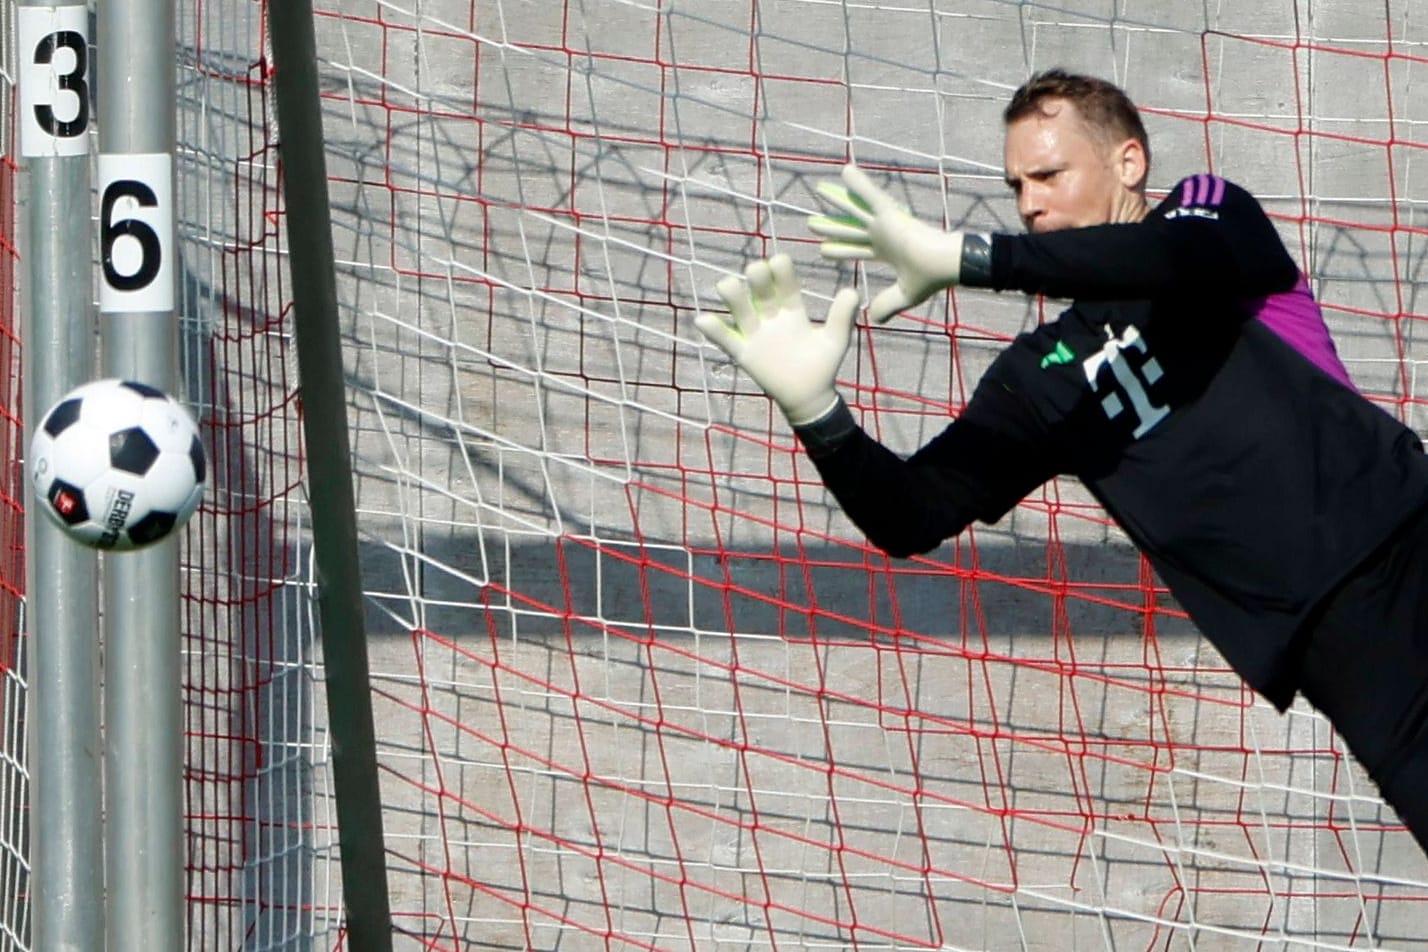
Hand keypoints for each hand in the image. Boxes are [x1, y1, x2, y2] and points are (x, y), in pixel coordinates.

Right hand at [697, 254, 859, 425]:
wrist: (809, 396)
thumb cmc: (822, 366)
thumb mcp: (835, 341)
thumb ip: (841, 317)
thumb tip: (852, 291)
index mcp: (792, 309)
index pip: (783, 282)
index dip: (780, 270)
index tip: (779, 263)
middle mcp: (771, 316)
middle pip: (758, 288)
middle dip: (756, 277)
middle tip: (758, 274)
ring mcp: (756, 333)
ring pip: (738, 307)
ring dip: (731, 294)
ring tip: (728, 287)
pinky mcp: (744, 353)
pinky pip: (725, 339)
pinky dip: (713, 330)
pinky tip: (703, 320)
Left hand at [808, 163, 966, 322]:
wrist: (947, 265)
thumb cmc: (933, 278)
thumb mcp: (905, 296)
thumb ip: (889, 305)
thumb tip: (874, 318)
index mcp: (887, 252)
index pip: (857, 250)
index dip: (840, 250)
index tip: (823, 250)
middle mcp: (883, 235)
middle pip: (850, 229)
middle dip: (831, 227)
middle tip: (811, 223)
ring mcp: (886, 223)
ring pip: (855, 209)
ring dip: (837, 200)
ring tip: (818, 191)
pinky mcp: (892, 215)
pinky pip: (871, 196)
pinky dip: (859, 184)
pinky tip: (845, 171)